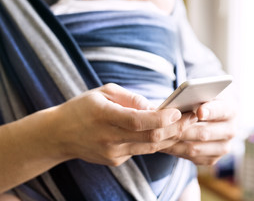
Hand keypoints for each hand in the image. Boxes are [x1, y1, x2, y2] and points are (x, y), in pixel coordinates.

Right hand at [40, 83, 197, 165]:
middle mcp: (109, 138)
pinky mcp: (116, 161)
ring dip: (172, 136)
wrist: (59, 135)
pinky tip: (169, 132)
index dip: (162, 118)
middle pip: (151, 137)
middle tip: (194, 116)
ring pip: (151, 147)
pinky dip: (156, 141)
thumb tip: (154, 106)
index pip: (139, 122)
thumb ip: (129, 98)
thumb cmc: (82, 108)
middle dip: (176, 128)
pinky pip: (141, 150)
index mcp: (105, 116)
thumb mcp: (103, 92)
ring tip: (188, 123)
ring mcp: (113, 153)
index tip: (178, 111)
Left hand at [161, 96, 235, 164]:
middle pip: (205, 133)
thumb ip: (195, 96)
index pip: (222, 110)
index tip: (199, 111)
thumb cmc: (202, 100)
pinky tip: (164, 144)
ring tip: (158, 136)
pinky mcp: (213, 158)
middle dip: (182, 129)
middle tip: (164, 126)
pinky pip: (192, 158)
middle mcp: (230, 130)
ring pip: (195, 148)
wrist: (210, 117)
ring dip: (175, 142)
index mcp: (230, 110)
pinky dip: (176, 151)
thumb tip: (179, 103)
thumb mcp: (202, 94)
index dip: (210, 111)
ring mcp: (223, 147)